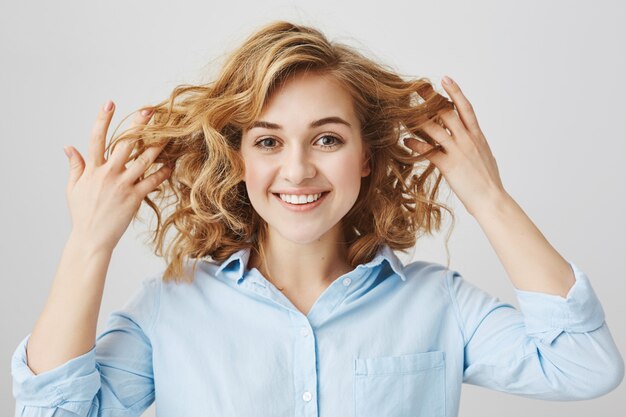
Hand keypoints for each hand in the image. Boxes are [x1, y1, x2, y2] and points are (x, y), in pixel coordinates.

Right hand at [63, 101, 170, 251]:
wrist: (91, 238)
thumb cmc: (82, 214)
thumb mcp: (73, 188)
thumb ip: (75, 166)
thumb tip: (68, 147)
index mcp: (92, 169)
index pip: (96, 138)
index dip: (102, 119)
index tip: (110, 103)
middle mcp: (108, 173)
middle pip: (125, 144)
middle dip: (138, 126)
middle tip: (150, 111)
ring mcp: (123, 185)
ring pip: (144, 160)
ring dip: (157, 146)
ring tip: (169, 133)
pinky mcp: (135, 197)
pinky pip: (152, 181)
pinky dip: (163, 172)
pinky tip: (171, 164)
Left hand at [403, 76, 506, 216]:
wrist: (492, 199)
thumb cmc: (489, 182)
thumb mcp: (485, 156)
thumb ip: (476, 145)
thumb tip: (472, 139)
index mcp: (478, 136)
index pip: (466, 108)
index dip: (455, 92)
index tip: (445, 79)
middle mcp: (468, 140)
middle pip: (447, 113)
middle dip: (431, 99)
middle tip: (417, 87)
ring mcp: (459, 152)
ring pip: (435, 130)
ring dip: (418, 120)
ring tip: (404, 112)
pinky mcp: (449, 166)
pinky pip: (429, 152)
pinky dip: (416, 145)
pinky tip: (406, 141)